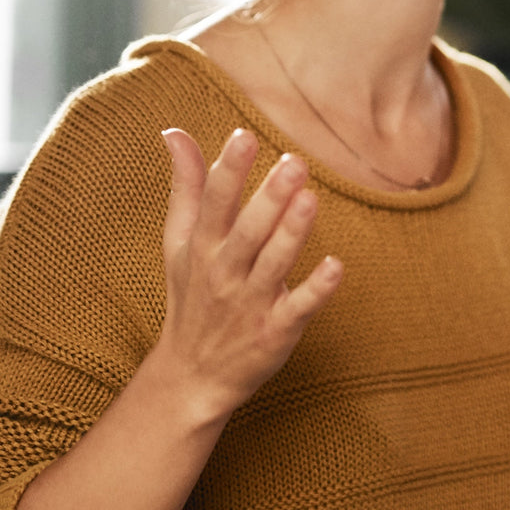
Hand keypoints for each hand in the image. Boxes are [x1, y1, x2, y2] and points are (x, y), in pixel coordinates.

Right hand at [155, 129, 342, 423]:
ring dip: (292, 233)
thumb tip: (174, 132)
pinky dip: (316, 290)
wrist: (190, 378)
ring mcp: (251, 303)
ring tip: (310, 198)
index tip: (243, 136)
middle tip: (294, 162)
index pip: (215, 204)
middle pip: (247, 231)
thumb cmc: (192, 295)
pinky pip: (298, 308)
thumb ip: (187, 187)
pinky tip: (335, 266)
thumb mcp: (180, 243)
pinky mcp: (275, 331)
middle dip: (269, 198)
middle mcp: (225, 273)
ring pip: (274, 264)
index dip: (228, 171)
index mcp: (202, 248)